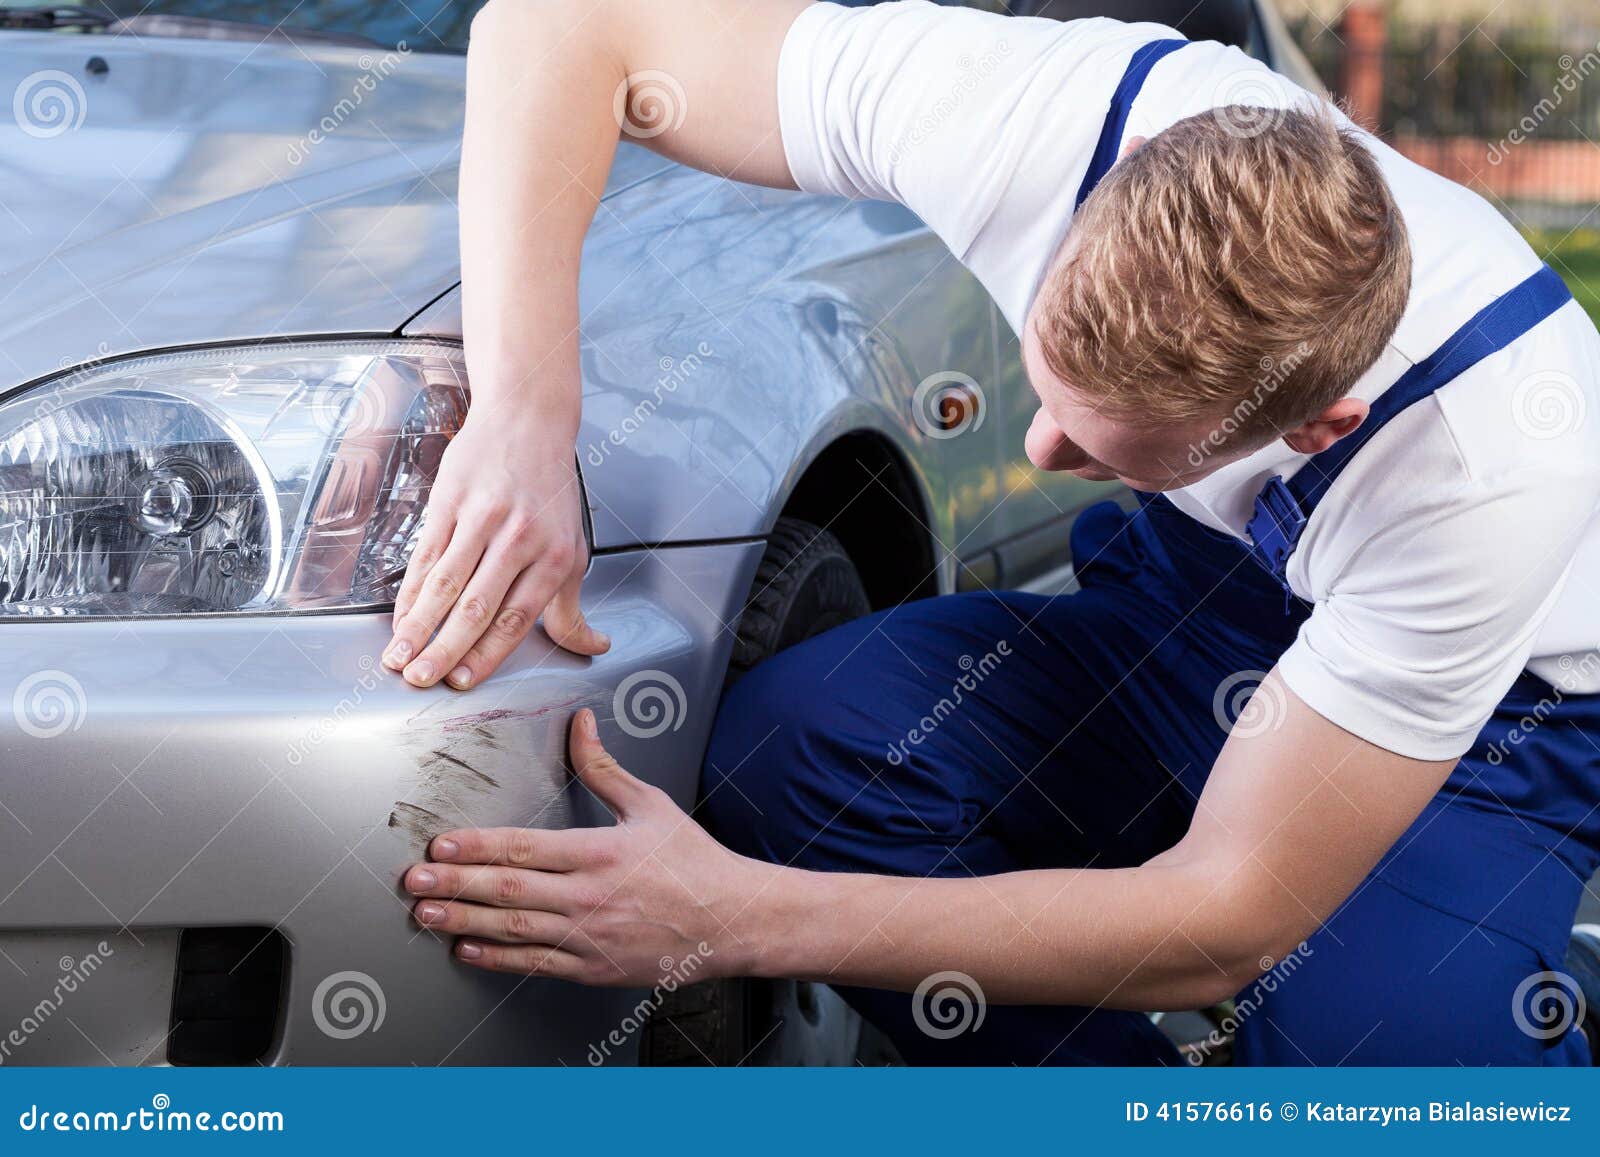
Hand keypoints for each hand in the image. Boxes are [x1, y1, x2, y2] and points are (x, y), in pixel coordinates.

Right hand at [384, 412, 608, 688]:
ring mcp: (481, 519)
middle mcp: (519, 539)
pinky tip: (399, 617)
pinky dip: (410, 592)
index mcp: (554, 556)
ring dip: (418, 627)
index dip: (486, 654)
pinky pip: (425, 556)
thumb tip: (594, 646)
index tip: (462, 682)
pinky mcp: (450, 502)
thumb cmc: (551, 493)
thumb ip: (572, 606)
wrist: (528, 421)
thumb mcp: (573, 549)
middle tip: (421, 680)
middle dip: (446, 650)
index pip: (516, 618)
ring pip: (444, 584)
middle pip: (476, 606)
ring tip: (398, 658)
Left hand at [403, 709, 762, 984]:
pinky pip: (535, 964)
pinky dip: (497, 958)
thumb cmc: (693, 862)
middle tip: (413, 882)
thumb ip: (603, 768)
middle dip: (453, 885)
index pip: (524, 847)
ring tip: (426, 916)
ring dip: (463, 923)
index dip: (476, 846)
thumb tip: (578, 724)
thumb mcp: (649, 805)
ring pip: (513, 930)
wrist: (731, 919)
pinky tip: (468, 951)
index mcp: (599, 852)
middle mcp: (589, 896)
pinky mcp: (593, 967)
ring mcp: (589, 936)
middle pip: (507, 890)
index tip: (441, 845)